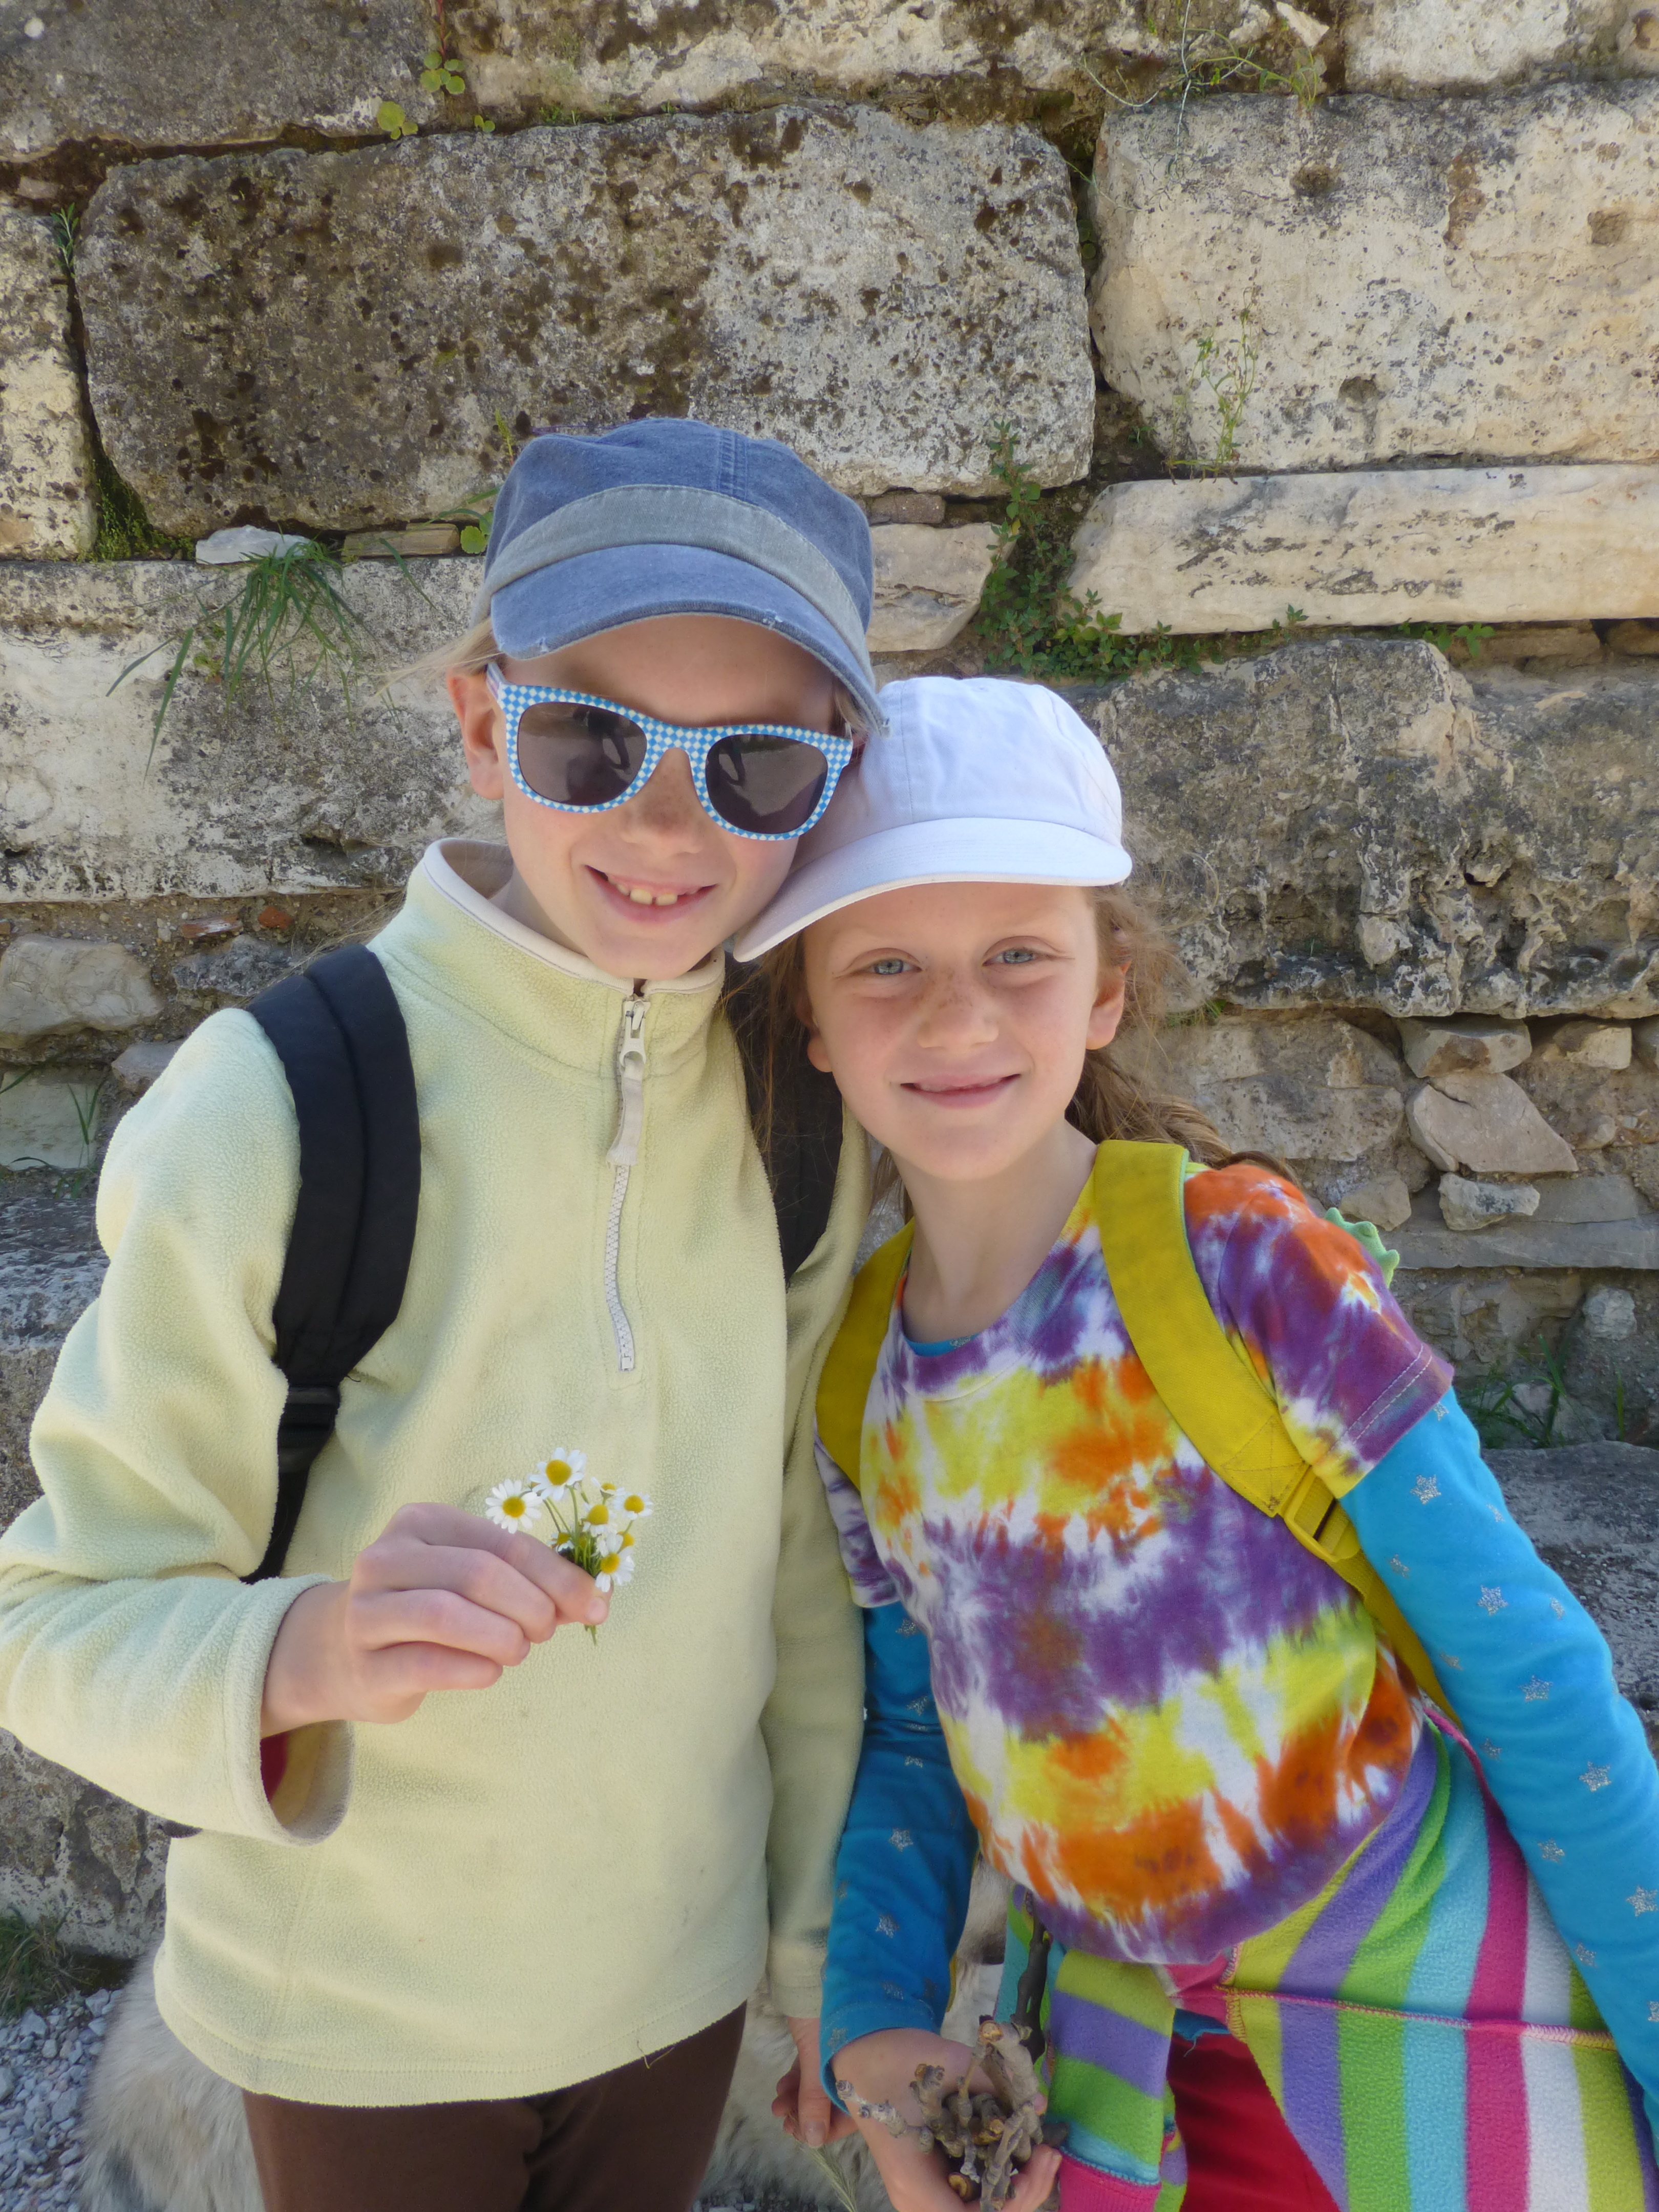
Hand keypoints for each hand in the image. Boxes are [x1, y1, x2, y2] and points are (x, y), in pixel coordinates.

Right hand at [260, 1502, 606, 1732]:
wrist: (341, 1652)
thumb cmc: (426, 1606)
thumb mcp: (471, 1579)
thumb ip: (528, 1583)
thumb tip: (596, 1600)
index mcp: (422, 1523)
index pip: (503, 1543)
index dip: (557, 1576)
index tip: (595, 1606)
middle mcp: (387, 1558)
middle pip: (478, 1573)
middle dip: (530, 1605)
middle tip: (547, 1632)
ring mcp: (368, 1611)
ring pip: (446, 1614)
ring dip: (502, 1636)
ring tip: (519, 1651)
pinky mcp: (365, 1664)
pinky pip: (427, 1663)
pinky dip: (473, 1669)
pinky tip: (490, 1672)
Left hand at [773, 2016, 858, 2150]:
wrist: (806, 1957)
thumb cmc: (818, 2005)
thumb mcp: (816, 2053)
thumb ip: (815, 2097)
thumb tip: (812, 2140)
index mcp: (868, 2062)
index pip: (857, 2110)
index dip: (830, 2128)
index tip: (803, 2134)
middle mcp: (859, 2058)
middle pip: (837, 2100)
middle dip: (810, 2115)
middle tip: (786, 2122)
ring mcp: (839, 2048)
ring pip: (821, 2086)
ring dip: (799, 2101)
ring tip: (777, 2107)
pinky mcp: (822, 2038)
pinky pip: (812, 2070)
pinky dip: (797, 2082)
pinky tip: (780, 2089)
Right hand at [833, 2027, 1061, 2211]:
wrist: (860, 2056)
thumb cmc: (893, 2060)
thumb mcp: (944, 2062)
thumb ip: (992, 2082)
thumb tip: (1039, 2102)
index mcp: (913, 2180)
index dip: (1013, 2201)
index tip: (1036, 2161)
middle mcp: (917, 2198)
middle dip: (1024, 2195)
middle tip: (1050, 2155)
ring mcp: (924, 2193)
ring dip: (1017, 2190)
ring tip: (1043, 2153)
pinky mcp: (933, 2180)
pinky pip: (973, 2196)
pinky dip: (1001, 2179)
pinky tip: (1020, 2151)